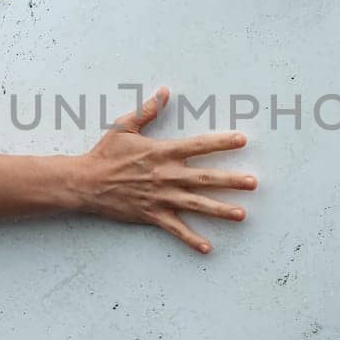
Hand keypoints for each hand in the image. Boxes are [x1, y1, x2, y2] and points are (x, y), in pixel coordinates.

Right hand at [75, 85, 257, 254]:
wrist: (85, 182)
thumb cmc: (105, 154)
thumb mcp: (124, 127)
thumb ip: (147, 110)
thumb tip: (165, 92)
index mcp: (162, 152)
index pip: (198, 145)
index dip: (221, 142)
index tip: (242, 140)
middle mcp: (166, 175)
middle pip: (205, 178)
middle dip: (231, 180)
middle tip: (253, 182)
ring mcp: (161, 197)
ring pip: (197, 205)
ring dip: (221, 210)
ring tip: (242, 214)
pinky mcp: (153, 215)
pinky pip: (176, 229)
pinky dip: (191, 239)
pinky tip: (208, 248)